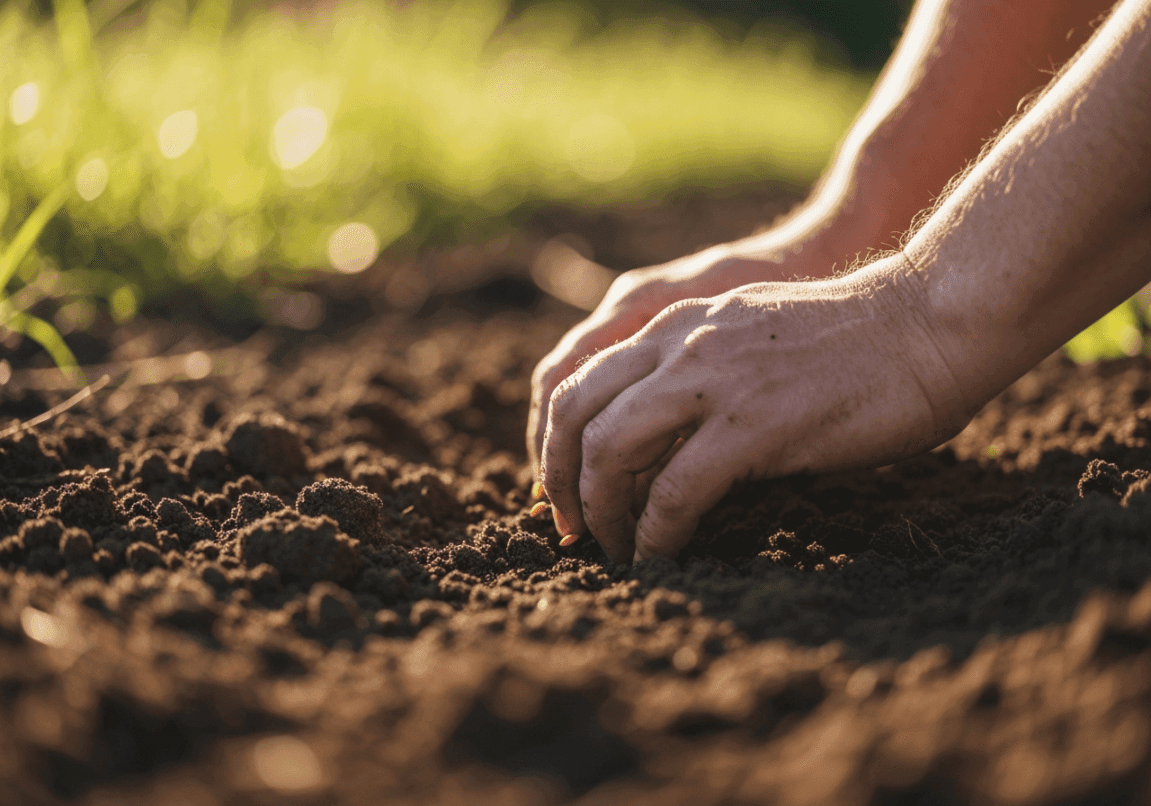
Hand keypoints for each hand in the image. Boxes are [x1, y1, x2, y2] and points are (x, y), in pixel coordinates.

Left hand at [539, 257, 969, 562]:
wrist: (927, 323)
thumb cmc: (851, 344)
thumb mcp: (748, 338)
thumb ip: (694, 375)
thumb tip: (654, 445)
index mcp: (676, 323)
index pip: (576, 381)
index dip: (555, 444)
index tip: (567, 489)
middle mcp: (679, 344)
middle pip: (572, 415)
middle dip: (559, 481)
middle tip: (572, 527)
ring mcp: (713, 381)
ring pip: (609, 452)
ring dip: (600, 512)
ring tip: (615, 549)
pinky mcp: (754, 425)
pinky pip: (675, 492)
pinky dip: (655, 534)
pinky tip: (660, 557)